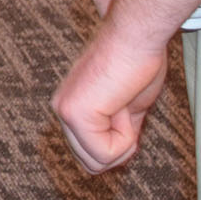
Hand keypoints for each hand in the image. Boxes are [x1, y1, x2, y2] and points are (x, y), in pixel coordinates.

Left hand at [51, 30, 167, 173]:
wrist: (137, 36)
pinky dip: (125, 137)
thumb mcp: (129, 108)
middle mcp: (62, 109)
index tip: (126, 106)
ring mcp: (64, 112)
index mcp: (72, 107)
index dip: (122, 141)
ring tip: (122, 103)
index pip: (93, 155)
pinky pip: (105, 154)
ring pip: (98, 162)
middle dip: (121, 145)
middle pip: (92, 164)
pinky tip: (121, 103)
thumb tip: (115, 154)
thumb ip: (116, 130)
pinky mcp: (74, 114)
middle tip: (125, 106)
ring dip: (123, 140)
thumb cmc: (138, 64)